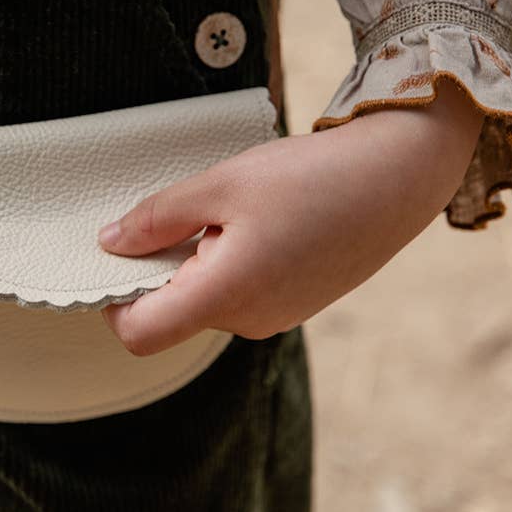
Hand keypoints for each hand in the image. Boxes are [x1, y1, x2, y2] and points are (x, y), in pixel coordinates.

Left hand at [98, 77, 485, 354]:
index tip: (119, 261)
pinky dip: (231, 265)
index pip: (140, 335)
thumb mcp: (221, 184)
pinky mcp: (295, 305)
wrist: (399, 177)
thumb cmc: (314, 177)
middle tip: (190, 213)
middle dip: (165, 269)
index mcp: (227, 295)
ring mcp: (277, 317)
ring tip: (235, 213)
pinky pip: (241, 295)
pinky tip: (259, 223)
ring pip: (209, 301)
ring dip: (201, 263)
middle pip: (174, 313)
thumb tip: (111, 243)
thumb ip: (158, 218)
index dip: (114, 303)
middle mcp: (251, 321)